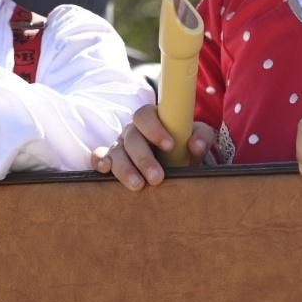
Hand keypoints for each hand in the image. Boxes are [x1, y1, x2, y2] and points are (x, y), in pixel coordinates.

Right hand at [92, 104, 214, 190]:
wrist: (174, 161)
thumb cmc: (184, 145)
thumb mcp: (197, 137)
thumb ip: (201, 137)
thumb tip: (196, 146)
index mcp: (151, 118)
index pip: (145, 116)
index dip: (154, 129)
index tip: (170, 145)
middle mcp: (132, 130)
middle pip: (131, 138)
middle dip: (144, 158)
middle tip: (158, 178)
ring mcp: (119, 145)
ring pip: (116, 152)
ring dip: (125, 169)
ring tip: (138, 186)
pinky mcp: (110, 160)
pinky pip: (99, 157)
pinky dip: (99, 161)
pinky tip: (104, 170)